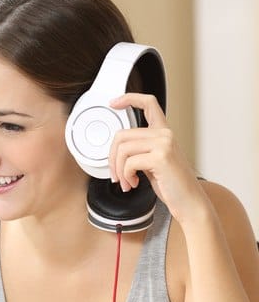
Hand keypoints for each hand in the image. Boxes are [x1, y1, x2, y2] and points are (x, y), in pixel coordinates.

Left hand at [108, 93, 207, 224]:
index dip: (129, 99)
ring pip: (122, 149)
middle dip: (111, 157)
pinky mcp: (161, 157)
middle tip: (116, 174)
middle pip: (122, 135)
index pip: (149, 104)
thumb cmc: (172, 185)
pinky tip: (133, 184)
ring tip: (125, 182)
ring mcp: (164, 144)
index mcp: (164, 133)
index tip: (113, 103)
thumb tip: (116, 150)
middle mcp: (165, 134)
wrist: (189, 202)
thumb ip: (140, 151)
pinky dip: (126, 176)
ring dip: (118, 169)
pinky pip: (129, 162)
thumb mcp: (153, 162)